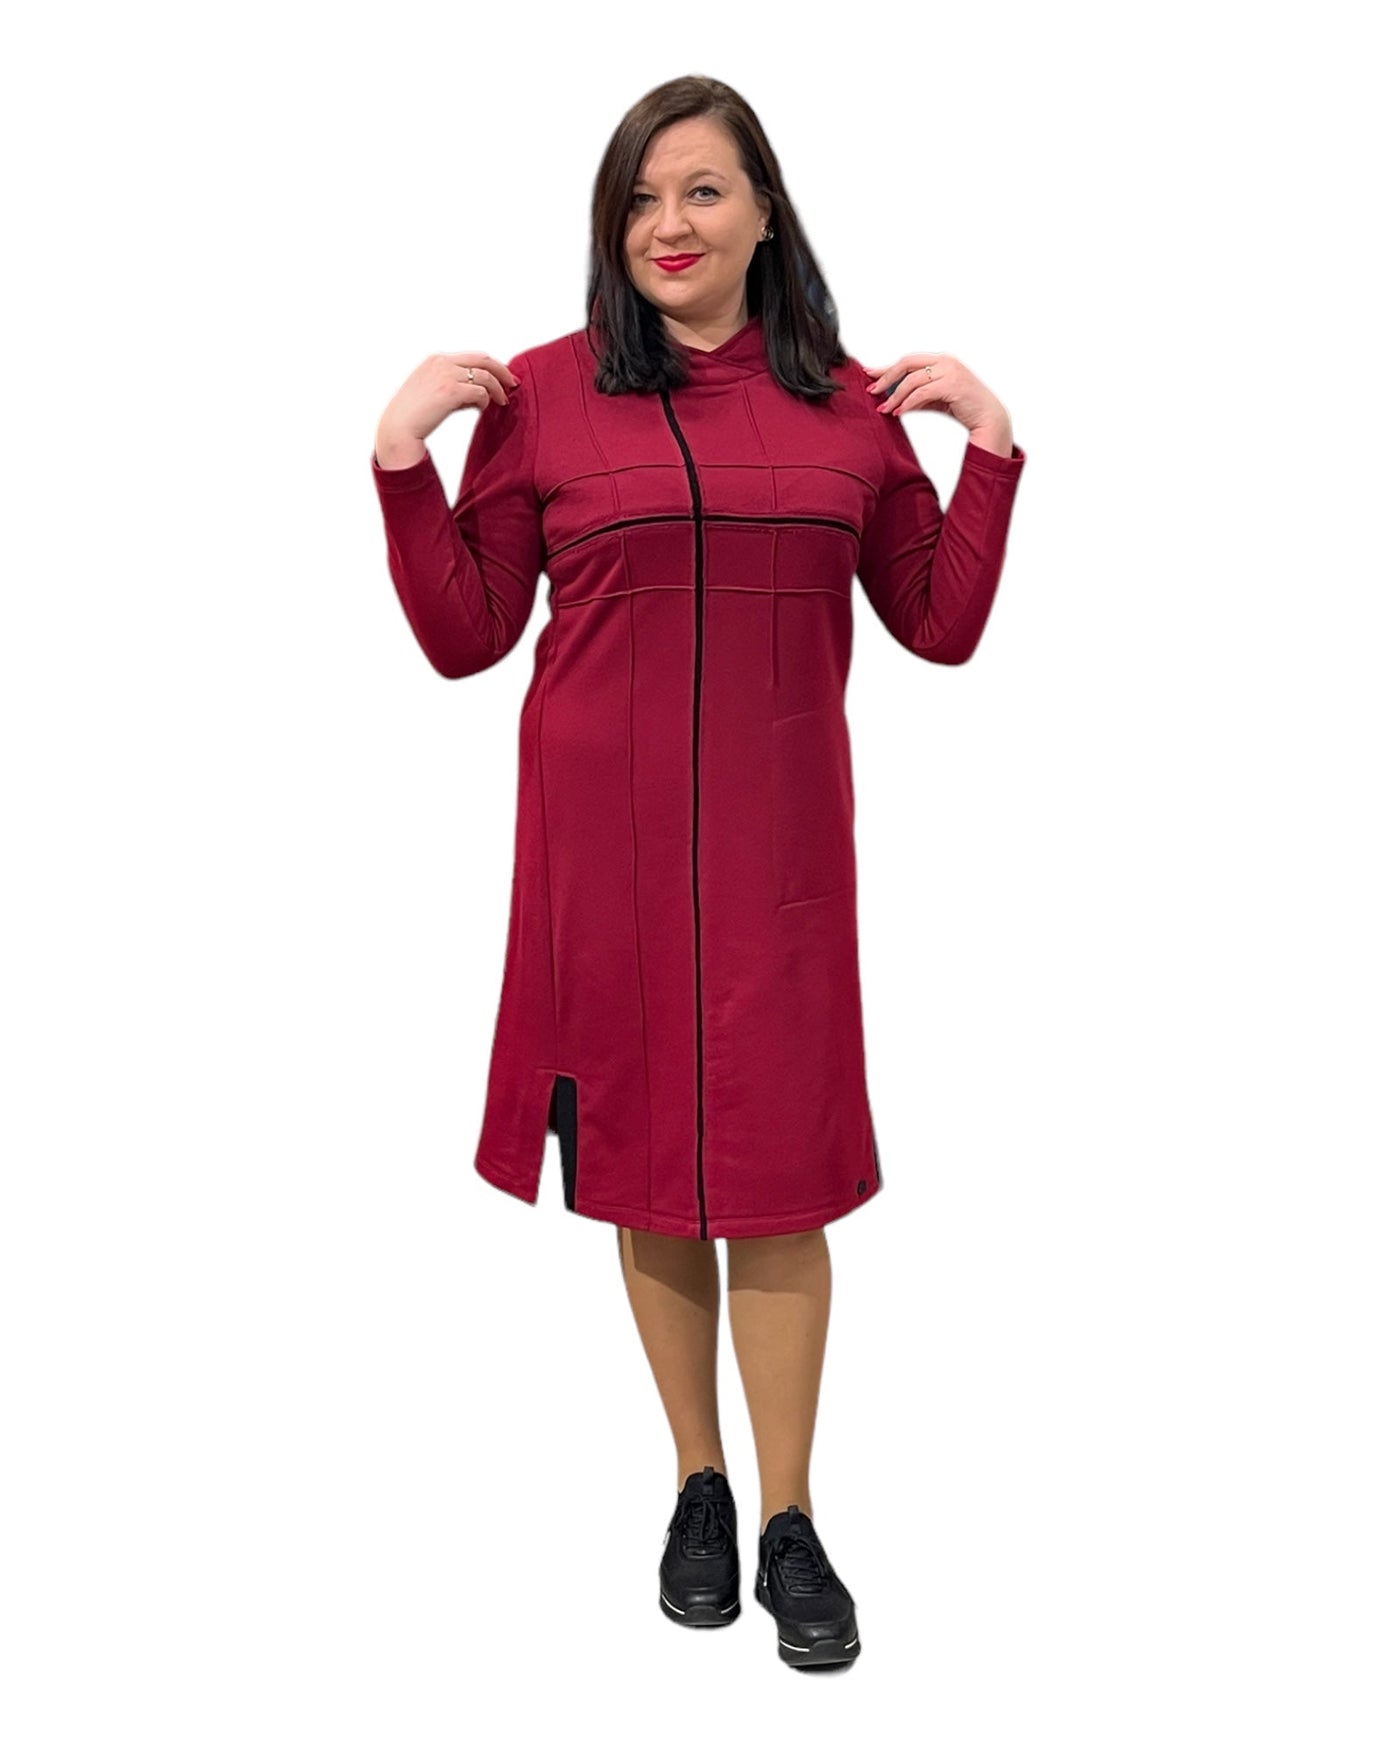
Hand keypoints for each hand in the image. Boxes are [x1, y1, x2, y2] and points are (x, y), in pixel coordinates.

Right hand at [377, 349, 520, 453]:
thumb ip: (453, 386)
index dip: (492, 366)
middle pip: (483, 359)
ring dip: (497, 389)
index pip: (472, 356)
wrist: (398, 427)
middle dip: (502, 371)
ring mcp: (447, 375)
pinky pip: (480, 392)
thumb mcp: (431, 390)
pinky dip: (486, 400)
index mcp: (436, 359)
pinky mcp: (451, 391)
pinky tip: (484, 409)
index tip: (502, 377)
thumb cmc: (413, 415)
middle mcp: (442, 363)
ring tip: (502, 402)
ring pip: (485, 376)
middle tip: (513, 384)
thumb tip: (479, 394)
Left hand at [863, 353, 1008, 444]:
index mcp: (942, 361)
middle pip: (907, 363)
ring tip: (885, 408)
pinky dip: (908, 403)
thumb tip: (897, 400)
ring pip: (912, 380)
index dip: (888, 367)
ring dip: (895, 396)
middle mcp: (945, 362)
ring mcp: (950, 371)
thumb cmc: (966, 408)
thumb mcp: (938, 399)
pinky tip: (899, 412)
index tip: (871, 375)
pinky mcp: (952, 385)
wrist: (990, 419)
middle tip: (873, 390)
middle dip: (886, 377)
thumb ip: (919, 395)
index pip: (909, 360)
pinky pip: (921, 393)